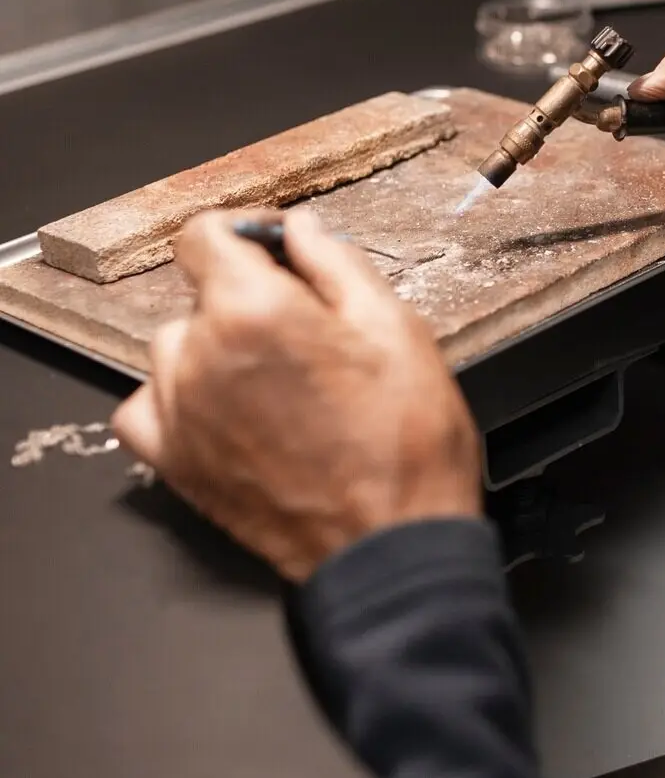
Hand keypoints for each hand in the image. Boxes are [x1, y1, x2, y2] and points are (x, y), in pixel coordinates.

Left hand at [112, 208, 482, 581]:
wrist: (389, 546)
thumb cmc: (404, 445)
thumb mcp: (396, 328)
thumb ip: (337, 264)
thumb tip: (301, 231)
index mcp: (253, 308)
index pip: (203, 235)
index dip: (244, 233)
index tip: (273, 251)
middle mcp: (199, 355)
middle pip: (199, 296)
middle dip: (247, 300)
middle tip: (306, 334)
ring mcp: (178, 412)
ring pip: (175, 350)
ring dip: (214, 351)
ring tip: (276, 383)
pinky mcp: (174, 461)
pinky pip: (147, 407)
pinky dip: (177, 401)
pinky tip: (227, 412)